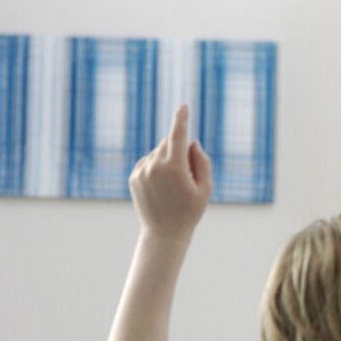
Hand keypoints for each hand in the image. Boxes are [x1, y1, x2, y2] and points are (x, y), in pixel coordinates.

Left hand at [128, 105, 212, 242]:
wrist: (163, 233)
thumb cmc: (190, 212)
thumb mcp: (206, 188)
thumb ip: (202, 161)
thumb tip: (190, 143)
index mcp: (174, 168)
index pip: (177, 135)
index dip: (181, 119)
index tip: (183, 106)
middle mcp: (154, 166)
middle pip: (169, 143)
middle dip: (179, 150)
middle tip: (188, 176)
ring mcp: (141, 171)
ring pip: (158, 152)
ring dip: (168, 160)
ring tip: (173, 186)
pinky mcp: (133, 176)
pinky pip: (148, 161)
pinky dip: (157, 166)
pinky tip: (162, 186)